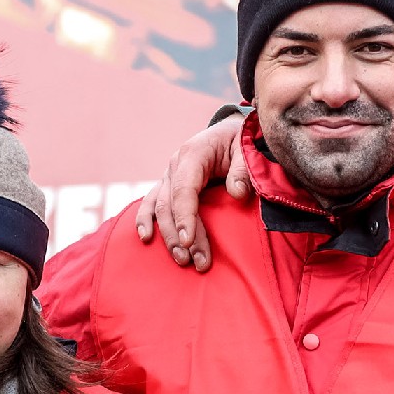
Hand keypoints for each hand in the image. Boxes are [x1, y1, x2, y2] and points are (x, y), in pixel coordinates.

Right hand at [133, 114, 247, 271]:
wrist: (230, 132)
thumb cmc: (241, 141)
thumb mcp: (247, 147)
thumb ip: (243, 169)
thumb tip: (237, 192)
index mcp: (194, 154)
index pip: (184, 189)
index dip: (185, 217)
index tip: (190, 241)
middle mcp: (176, 164)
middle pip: (171, 204)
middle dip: (181, 236)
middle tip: (197, 262)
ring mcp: (169, 175)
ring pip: (159, 208)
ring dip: (167, 236)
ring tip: (181, 259)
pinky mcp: (168, 184)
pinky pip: (152, 202)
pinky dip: (145, 220)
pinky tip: (145, 238)